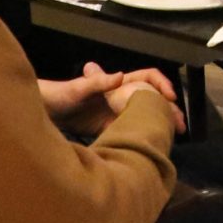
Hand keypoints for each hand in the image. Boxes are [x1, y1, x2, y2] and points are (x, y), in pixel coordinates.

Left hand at [38, 62, 182, 136]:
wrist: (44, 112)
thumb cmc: (60, 94)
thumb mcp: (78, 88)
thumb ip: (98, 81)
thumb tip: (121, 75)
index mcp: (117, 83)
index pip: (148, 78)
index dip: (162, 85)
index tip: (170, 98)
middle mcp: (120, 96)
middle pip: (151, 99)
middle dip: (168, 110)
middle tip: (179, 126)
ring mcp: (115, 113)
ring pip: (144, 116)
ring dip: (158, 125)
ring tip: (170, 139)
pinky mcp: (109, 128)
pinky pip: (131, 131)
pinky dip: (142, 137)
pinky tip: (150, 147)